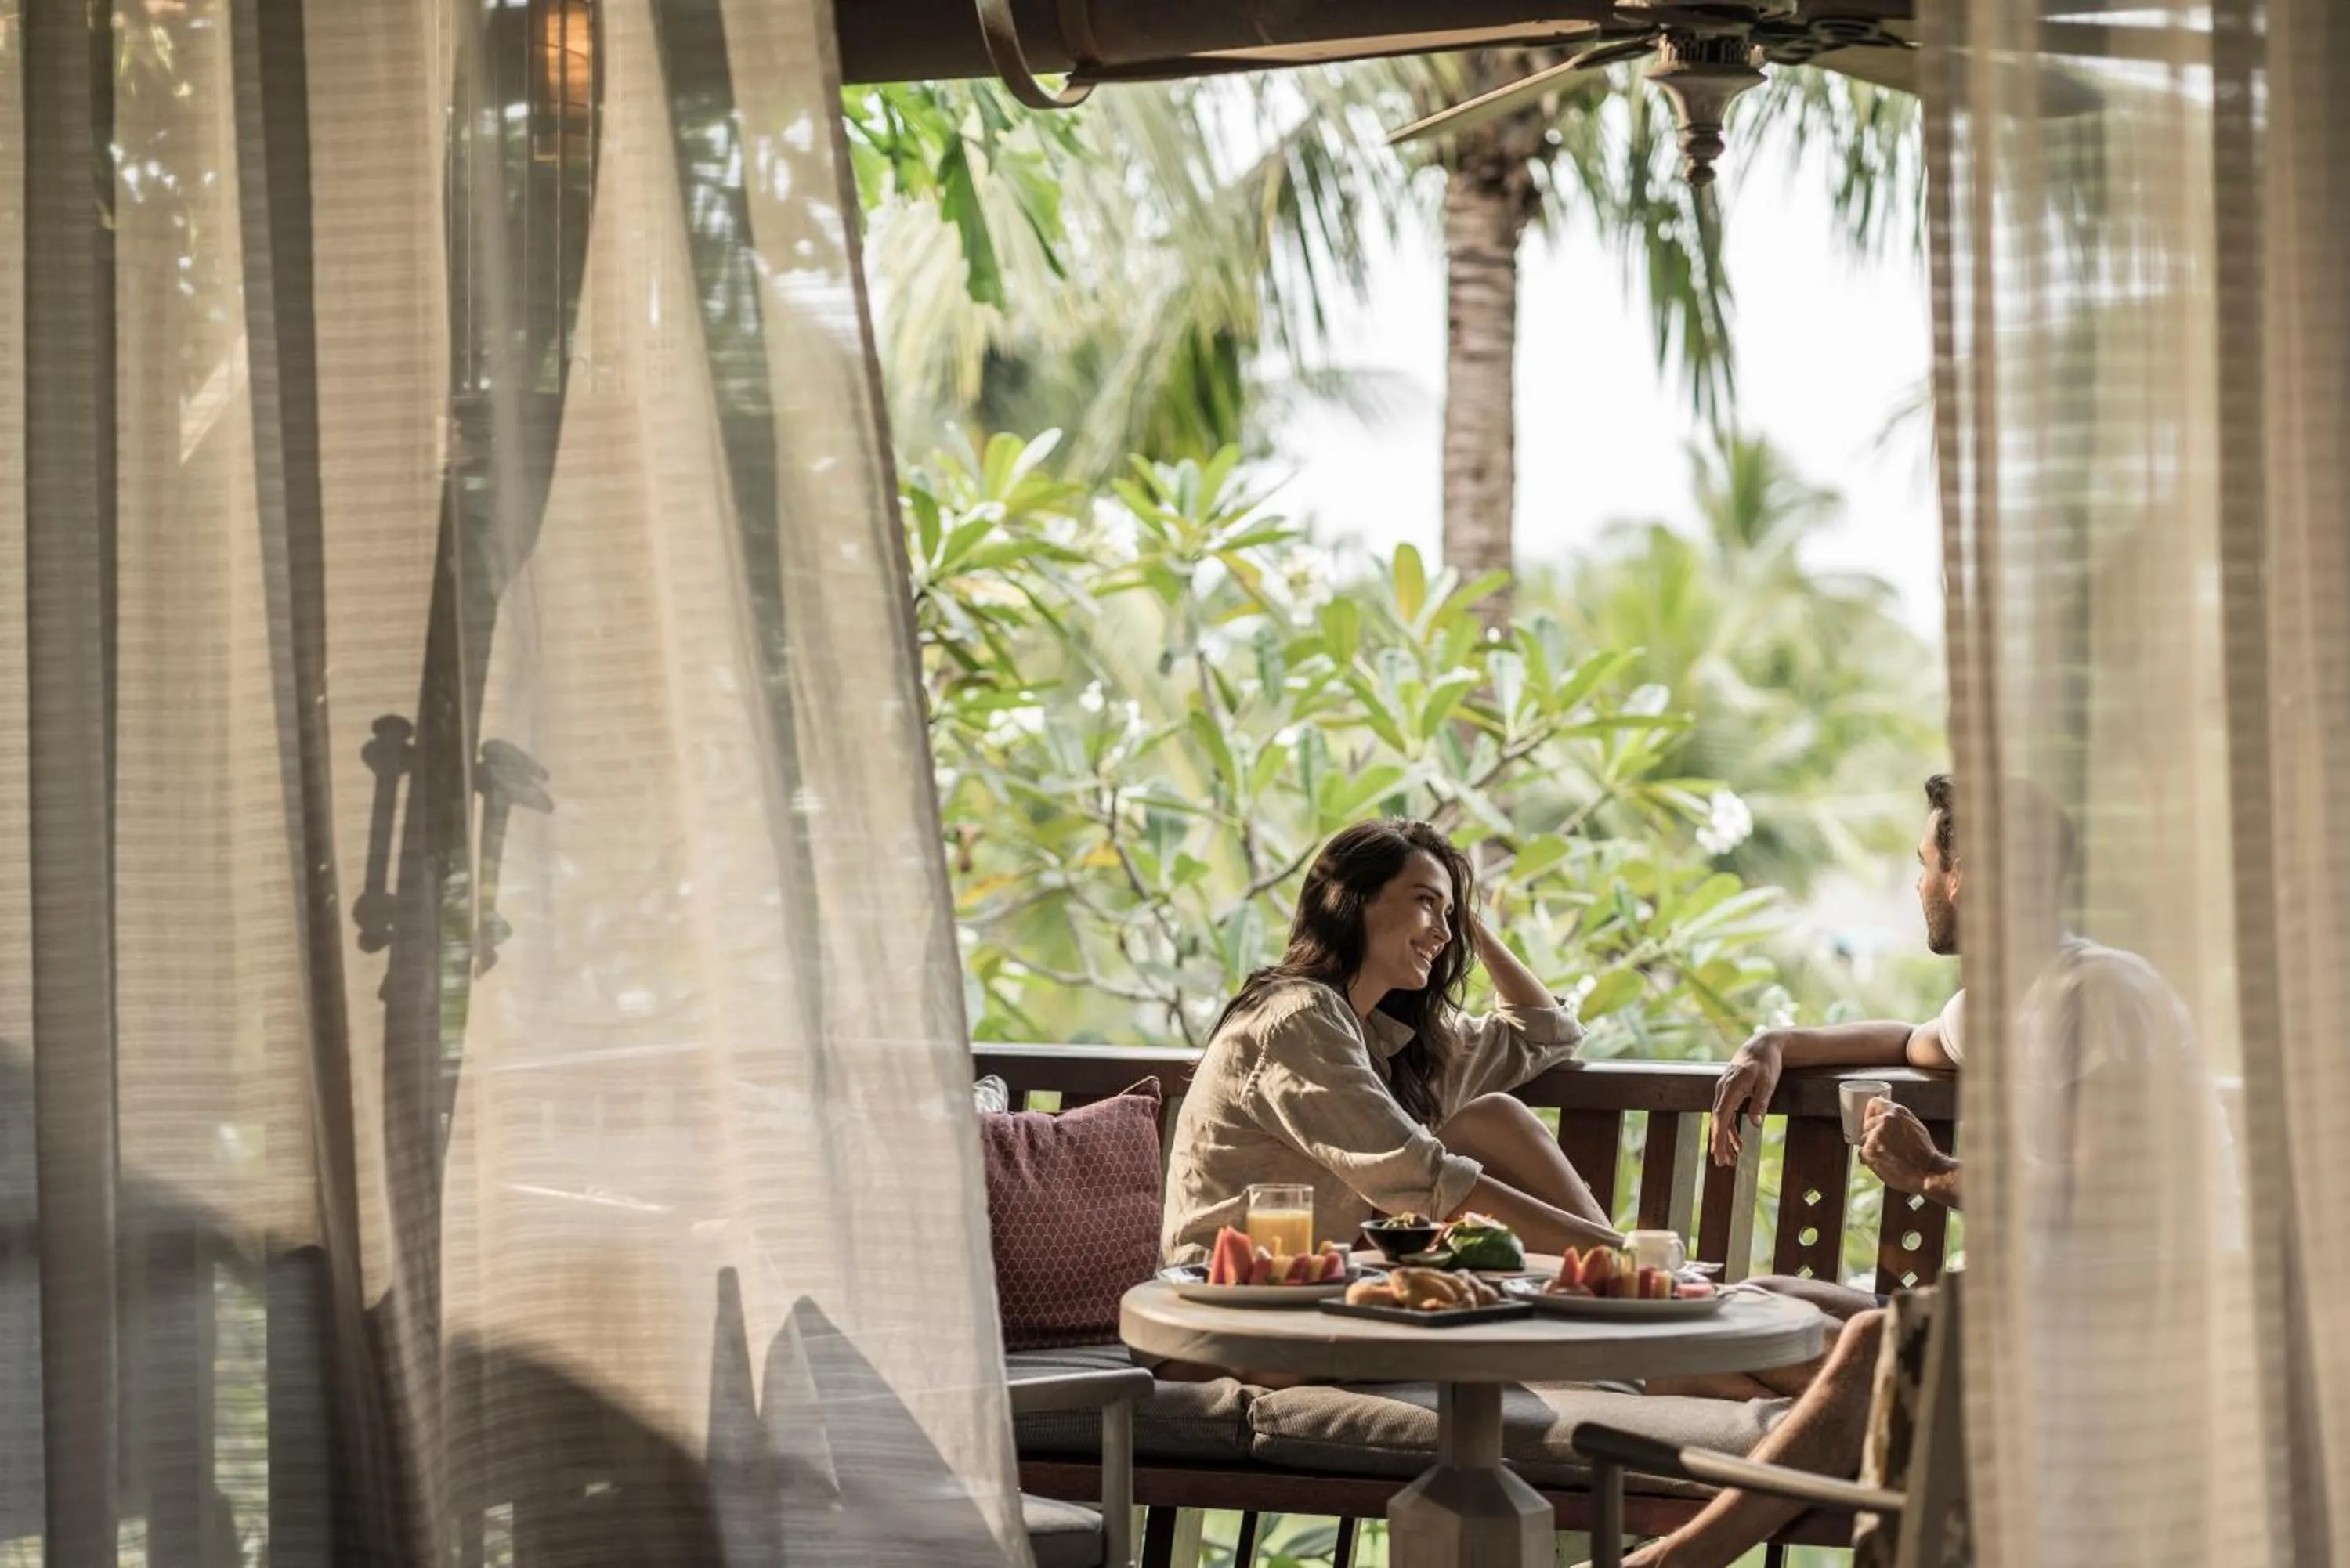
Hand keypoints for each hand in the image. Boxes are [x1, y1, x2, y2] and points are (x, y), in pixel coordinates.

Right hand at [1710, 1032, 1783, 1166]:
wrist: (1762, 1046)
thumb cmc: (1766, 1063)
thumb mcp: (1768, 1083)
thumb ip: (1760, 1103)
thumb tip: (1755, 1124)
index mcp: (1731, 1088)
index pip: (1720, 1116)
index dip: (1718, 1136)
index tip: (1719, 1152)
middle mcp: (1722, 1090)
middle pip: (1717, 1121)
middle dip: (1718, 1143)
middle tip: (1722, 1163)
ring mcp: (1724, 1091)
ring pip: (1721, 1120)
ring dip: (1725, 1140)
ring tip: (1730, 1160)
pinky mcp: (1729, 1093)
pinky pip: (1726, 1115)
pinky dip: (1730, 1130)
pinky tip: (1738, 1144)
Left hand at [1860, 1100, 1955, 1195]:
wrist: (1928, 1172)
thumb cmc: (1924, 1153)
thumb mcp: (1914, 1126)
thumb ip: (1897, 1119)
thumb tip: (1883, 1117)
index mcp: (1897, 1111)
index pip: (1874, 1103)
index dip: (1872, 1114)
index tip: (1873, 1122)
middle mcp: (1885, 1119)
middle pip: (1867, 1123)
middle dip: (1872, 1134)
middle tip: (1884, 1146)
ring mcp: (1876, 1134)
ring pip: (1864, 1138)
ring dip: (1871, 1147)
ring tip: (1887, 1156)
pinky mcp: (1869, 1150)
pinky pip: (1862, 1152)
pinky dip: (1870, 1159)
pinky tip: (1884, 1163)